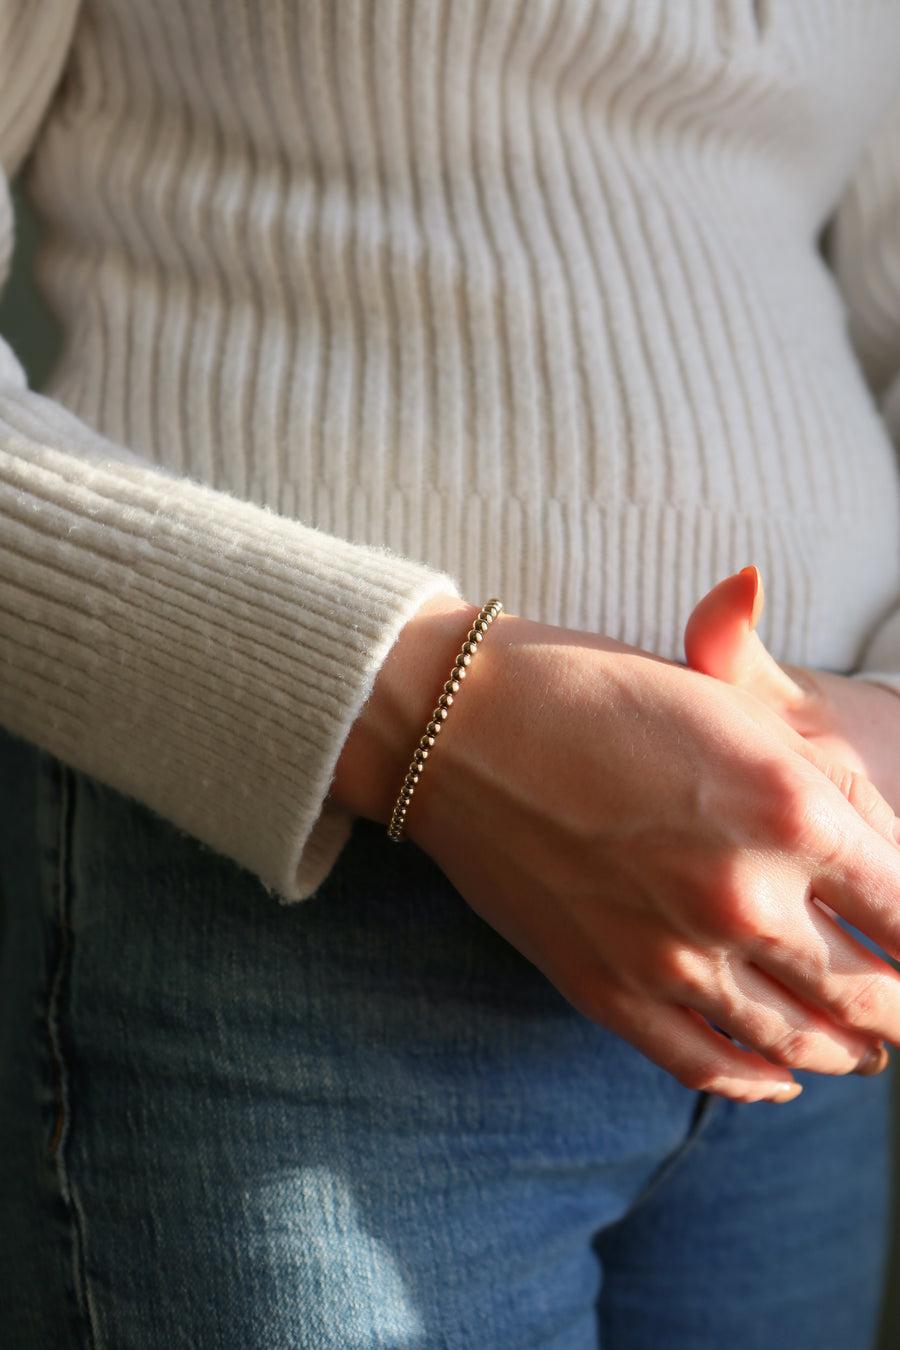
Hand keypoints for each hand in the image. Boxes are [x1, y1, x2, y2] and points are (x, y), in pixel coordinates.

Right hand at [334, 594, 899, 1101]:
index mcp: (792, 810)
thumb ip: (823, 770)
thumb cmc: (597, 690)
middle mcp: (745, 897)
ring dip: (845, 1052)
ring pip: (797, 1042)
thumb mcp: (728, 701)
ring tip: (863, 1050)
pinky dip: (756, 1082)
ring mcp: (673, 956)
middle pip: (870, 992)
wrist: (457, 721)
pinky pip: (707, 1067)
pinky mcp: (608, 991)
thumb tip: (886, 843)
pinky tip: (778, 1080)